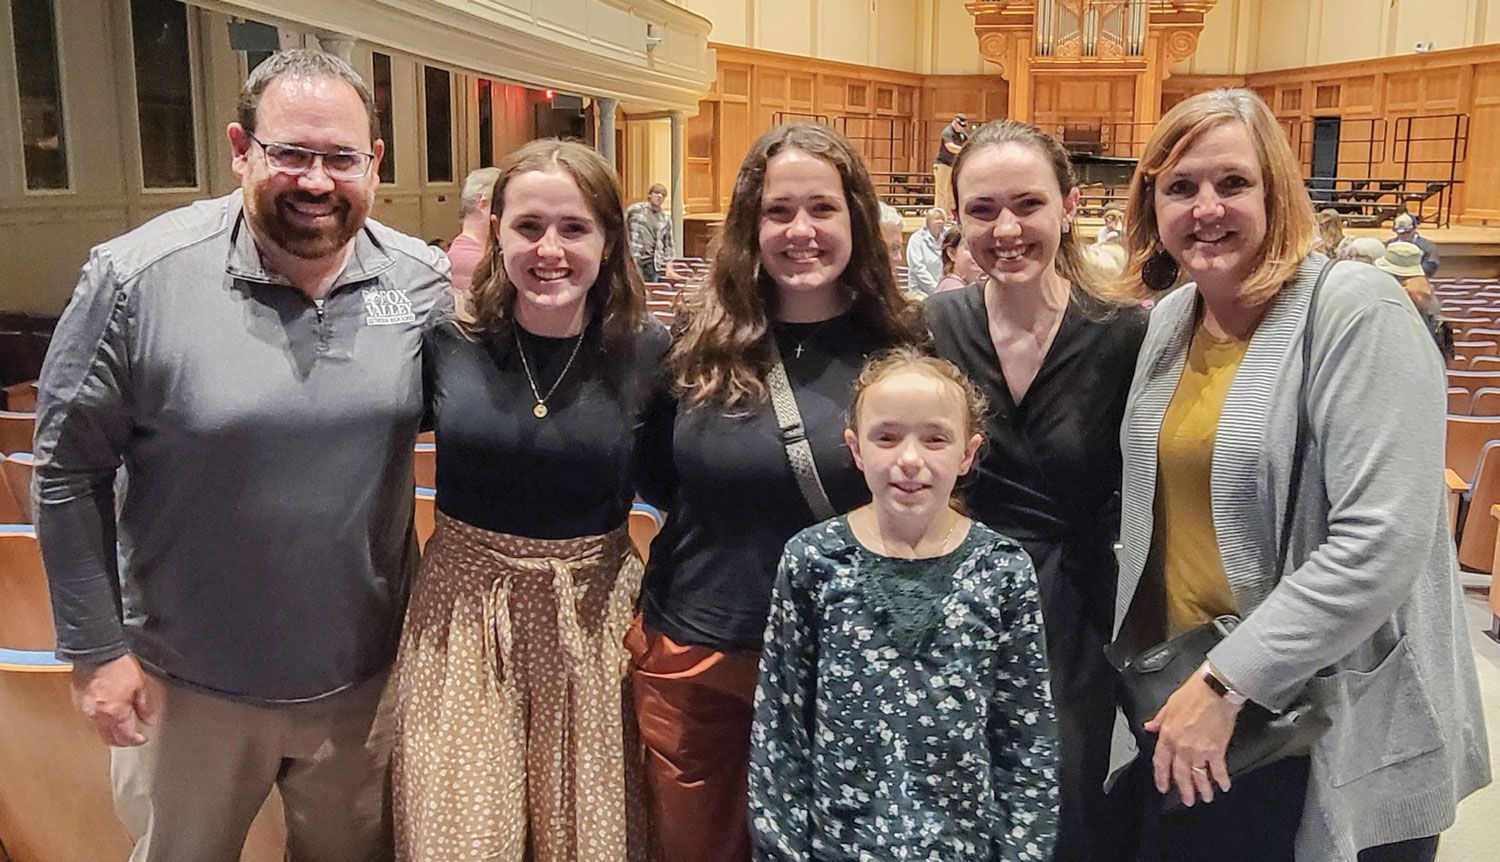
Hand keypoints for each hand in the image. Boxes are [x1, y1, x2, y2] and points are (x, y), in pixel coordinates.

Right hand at [71, 654, 162, 746]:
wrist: (96, 653)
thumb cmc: (118, 666)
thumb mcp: (140, 685)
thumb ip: (144, 706)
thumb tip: (148, 720)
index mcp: (115, 713)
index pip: (125, 737)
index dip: (135, 741)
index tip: (142, 739)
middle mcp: (98, 716)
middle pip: (109, 739)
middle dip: (122, 741)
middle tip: (131, 736)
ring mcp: (85, 711)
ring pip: (98, 731)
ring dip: (110, 731)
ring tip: (121, 724)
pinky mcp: (77, 703)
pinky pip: (89, 718)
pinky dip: (99, 720)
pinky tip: (107, 713)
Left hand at [1144, 672, 1239, 806]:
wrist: (1216, 690)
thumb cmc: (1195, 692)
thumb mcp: (1169, 704)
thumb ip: (1160, 719)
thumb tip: (1150, 726)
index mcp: (1168, 734)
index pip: (1160, 761)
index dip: (1161, 776)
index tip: (1162, 786)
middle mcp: (1182, 745)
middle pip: (1180, 773)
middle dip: (1184, 789)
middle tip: (1187, 800)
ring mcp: (1200, 750)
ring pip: (1199, 775)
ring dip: (1202, 789)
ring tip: (1205, 798)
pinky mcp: (1217, 749)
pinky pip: (1218, 769)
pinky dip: (1222, 779)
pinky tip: (1224, 786)